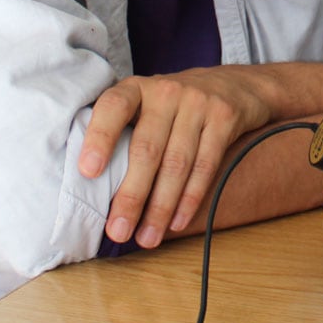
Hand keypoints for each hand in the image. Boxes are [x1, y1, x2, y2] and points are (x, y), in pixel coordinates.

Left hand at [77, 67, 272, 248]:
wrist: (234, 85)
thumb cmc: (175, 105)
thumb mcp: (146, 103)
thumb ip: (123, 131)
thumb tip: (92, 189)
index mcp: (137, 88)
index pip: (114, 107)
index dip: (100, 138)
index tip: (88, 172)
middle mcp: (166, 91)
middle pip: (147, 148)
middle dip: (131, 195)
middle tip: (118, 231)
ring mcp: (198, 103)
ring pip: (177, 163)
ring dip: (160, 207)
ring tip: (147, 238)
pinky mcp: (225, 118)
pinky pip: (206, 165)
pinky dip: (190, 198)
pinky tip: (177, 222)